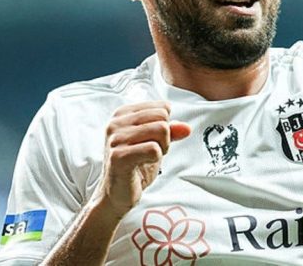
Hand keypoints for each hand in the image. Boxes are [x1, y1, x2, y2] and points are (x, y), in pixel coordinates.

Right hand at [95, 101, 191, 217]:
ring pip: (161, 130)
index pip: (162, 107)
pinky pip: (154, 149)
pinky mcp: (119, 156)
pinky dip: (156, 158)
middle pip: (162, 117)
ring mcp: (116, 139)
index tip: (151, 140)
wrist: (115, 193)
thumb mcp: (155, 143)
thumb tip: (187, 128)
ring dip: (162, 148)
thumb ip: (170, 132)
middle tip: (151, 151)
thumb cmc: (134, 166)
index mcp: (122, 114)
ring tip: (147, 158)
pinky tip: (143, 164)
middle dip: (165, 137)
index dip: (165, 126)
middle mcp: (116, 123)